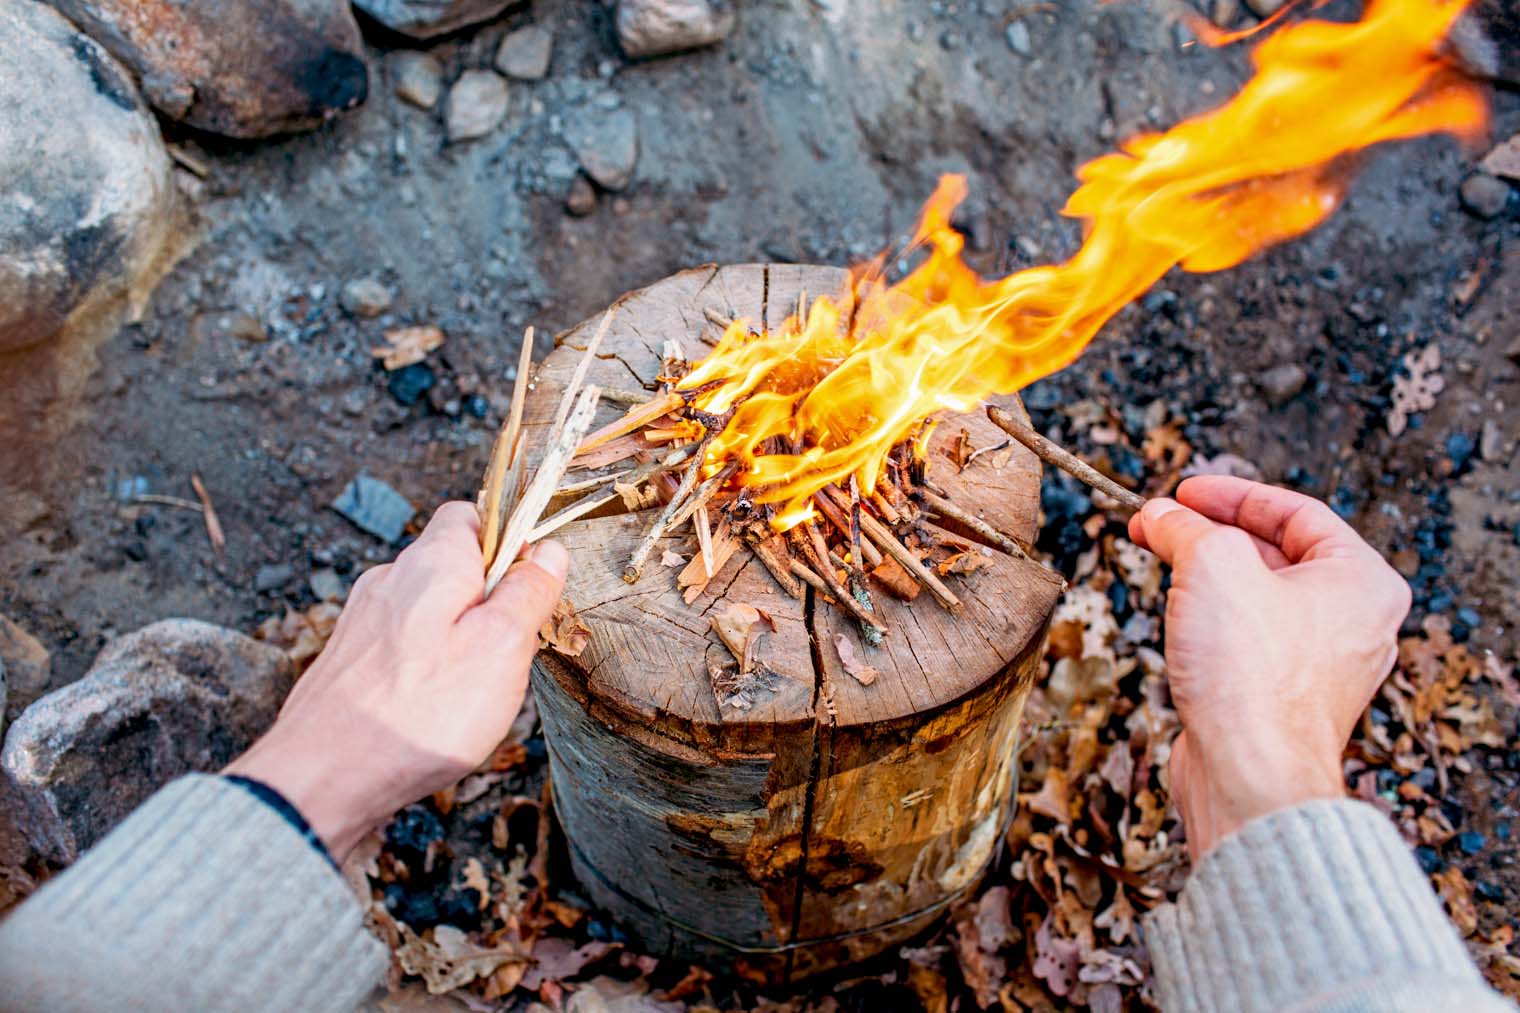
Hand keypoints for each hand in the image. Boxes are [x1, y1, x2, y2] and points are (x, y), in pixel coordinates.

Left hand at [226, 502, 567, 859]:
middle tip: (506, 656)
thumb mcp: (501, 648)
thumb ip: (526, 593)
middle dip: (486, 602)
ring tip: (468, 692)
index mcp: (431, 563)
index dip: (508, 542)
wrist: (323, 778)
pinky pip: (402, 645)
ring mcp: (363, 620)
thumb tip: (549, 552)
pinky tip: (430, 709)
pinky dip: (424, 666)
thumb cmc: (419, 715)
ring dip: (456, 639)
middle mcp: (389, 579)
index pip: (470, 515)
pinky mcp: (348, 658)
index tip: (529, 590)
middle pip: (452, 567)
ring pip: (428, 610)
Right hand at [1128, 476, 1409, 859]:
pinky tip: (1178, 618)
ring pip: (1259, 599)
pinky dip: (1213, 620)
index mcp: (1363, 582)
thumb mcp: (1212, 563)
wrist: (1249, 773)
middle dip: (1212, 534)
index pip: (1297, 512)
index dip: (1232, 495)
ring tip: (1162, 563)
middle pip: (1276, 554)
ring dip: (1208, 577)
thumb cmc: (1252, 676)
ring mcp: (1321, 665)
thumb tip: (1156, 515)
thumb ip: (1183, 527)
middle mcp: (1354, 624)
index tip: (1184, 492)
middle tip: (1162, 523)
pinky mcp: (1285, 699)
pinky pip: (1249, 641)